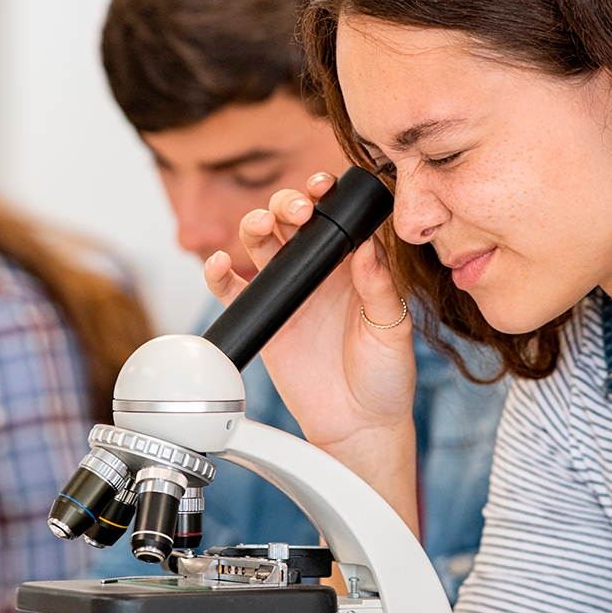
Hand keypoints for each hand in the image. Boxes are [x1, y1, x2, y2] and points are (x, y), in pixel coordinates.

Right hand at [204, 173, 419, 515]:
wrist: (358, 425)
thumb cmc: (384, 376)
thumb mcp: (393, 329)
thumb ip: (380, 288)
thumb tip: (368, 250)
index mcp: (353, 265)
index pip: (334, 217)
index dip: (325, 195)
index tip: (322, 187)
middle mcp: (318, 272)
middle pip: (291, 221)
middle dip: (287, 204)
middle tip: (296, 211)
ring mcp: (289, 292)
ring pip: (261, 245)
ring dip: (254, 226)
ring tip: (258, 227)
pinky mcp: (266, 318)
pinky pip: (234, 289)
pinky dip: (219, 273)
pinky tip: (219, 263)